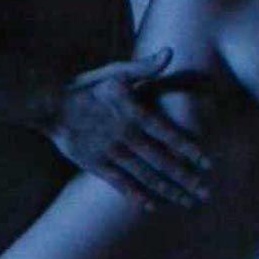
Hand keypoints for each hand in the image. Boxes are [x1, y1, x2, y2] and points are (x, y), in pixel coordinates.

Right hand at [42, 49, 211, 208]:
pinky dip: (137, 196)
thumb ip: (144, 67)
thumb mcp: (116, 72)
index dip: (190, 151)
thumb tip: (169, 52)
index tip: (208, 165)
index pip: (170, 135)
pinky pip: (121, 184)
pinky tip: (151, 205)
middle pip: (163, 162)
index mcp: (135, 114)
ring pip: (146, 176)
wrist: (50, 104)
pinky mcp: (96, 165)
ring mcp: (112, 153)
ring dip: (168, 190)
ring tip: (186, 202)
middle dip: (186, 179)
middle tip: (205, 193)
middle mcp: (127, 137)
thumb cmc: (85, 86)